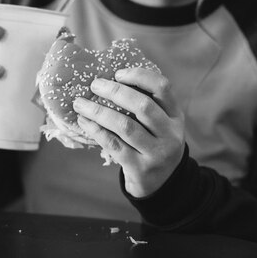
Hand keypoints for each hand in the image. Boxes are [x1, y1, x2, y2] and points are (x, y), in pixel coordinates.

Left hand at [73, 67, 185, 197]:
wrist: (163, 184)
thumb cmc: (154, 144)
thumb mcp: (161, 124)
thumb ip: (147, 105)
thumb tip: (109, 79)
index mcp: (176, 116)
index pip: (163, 88)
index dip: (140, 76)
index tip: (118, 73)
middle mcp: (171, 134)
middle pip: (143, 106)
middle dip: (115, 92)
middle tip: (95, 84)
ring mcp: (157, 153)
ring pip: (125, 126)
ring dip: (99, 112)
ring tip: (80, 103)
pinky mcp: (140, 168)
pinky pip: (114, 145)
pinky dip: (96, 131)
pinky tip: (84, 122)